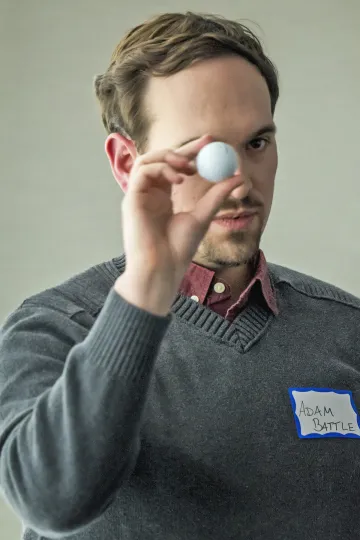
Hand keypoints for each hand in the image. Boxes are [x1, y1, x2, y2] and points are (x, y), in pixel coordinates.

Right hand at [115, 135, 245, 314]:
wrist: (163, 268)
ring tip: (190, 167)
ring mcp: (139, 195)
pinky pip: (142, 171)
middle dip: (183, 148)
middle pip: (161, 159)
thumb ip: (217, 196)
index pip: (176, 166)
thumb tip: (238, 177)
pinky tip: (178, 179)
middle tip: (205, 143)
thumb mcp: (203, 216)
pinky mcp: (131, 198)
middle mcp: (150, 192)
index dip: (192, 152)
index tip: (211, 142)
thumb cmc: (178, 249)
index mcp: (164, 196)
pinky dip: (161, 169)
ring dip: (169, 157)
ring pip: (147, 160)